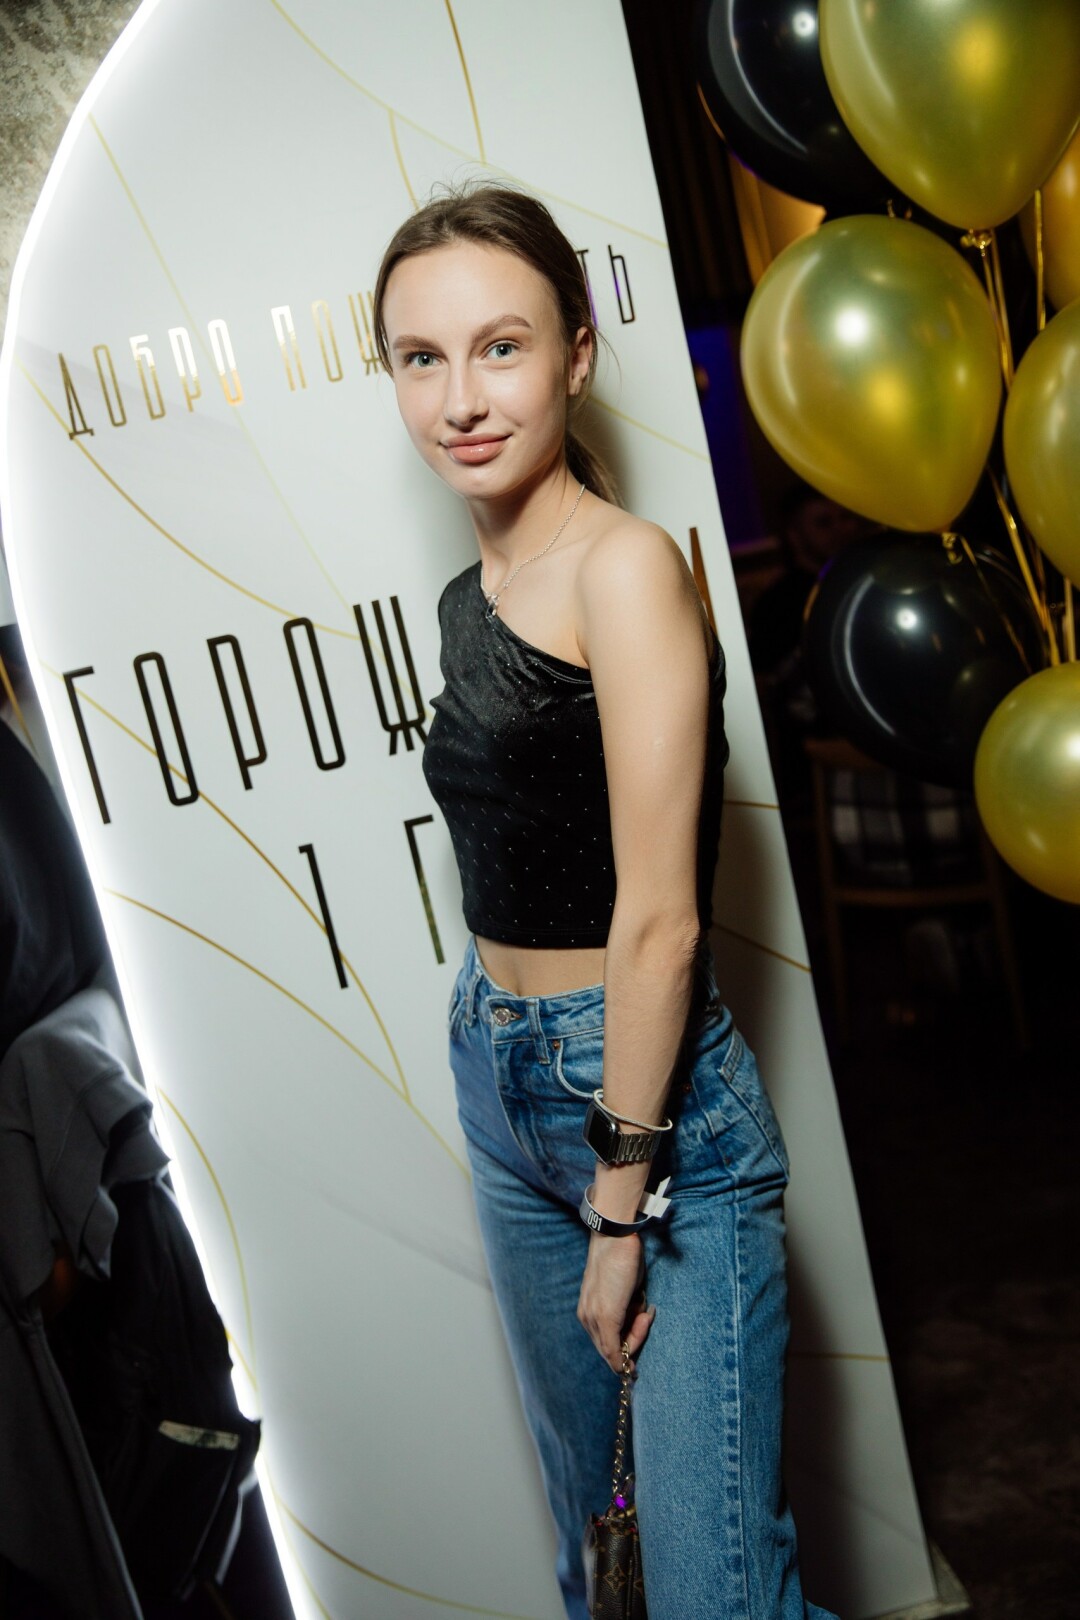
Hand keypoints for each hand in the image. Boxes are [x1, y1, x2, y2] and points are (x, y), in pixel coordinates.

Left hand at [577, 1232, 655, 1371]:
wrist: (615, 1236)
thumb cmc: (623, 1257)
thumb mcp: (626, 1288)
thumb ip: (627, 1308)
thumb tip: (637, 1321)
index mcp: (589, 1308)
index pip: (605, 1341)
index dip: (625, 1346)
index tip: (641, 1336)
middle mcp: (587, 1316)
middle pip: (608, 1350)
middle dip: (632, 1342)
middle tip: (647, 1317)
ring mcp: (593, 1318)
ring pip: (613, 1350)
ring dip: (635, 1338)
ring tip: (645, 1312)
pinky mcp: (604, 1317)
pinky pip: (613, 1349)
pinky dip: (626, 1354)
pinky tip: (637, 1345)